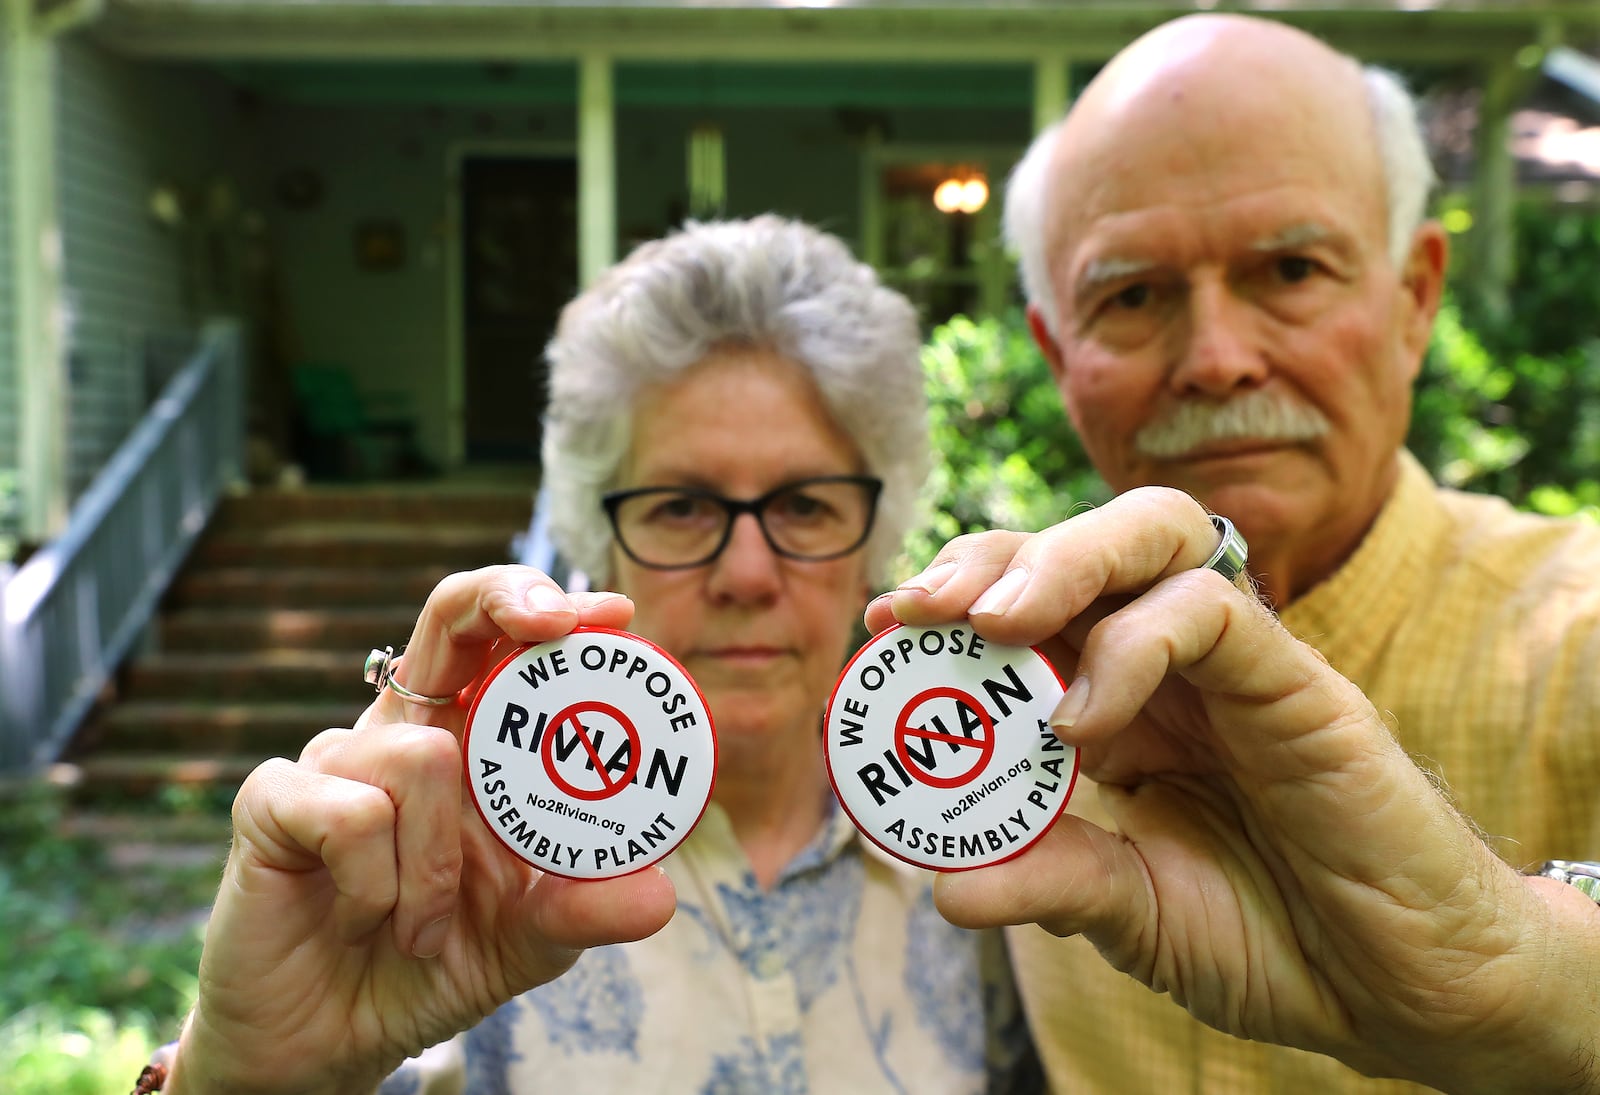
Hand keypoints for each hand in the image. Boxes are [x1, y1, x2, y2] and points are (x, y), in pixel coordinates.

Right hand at [169, 566, 676, 1094]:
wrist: (332, 1043)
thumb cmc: (431, 965)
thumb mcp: (529, 939)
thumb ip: (584, 909)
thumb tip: (658, 897)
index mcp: (469, 743)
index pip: (505, 642)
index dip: (553, 605)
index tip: (617, 614)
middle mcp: (404, 731)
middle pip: (449, 615)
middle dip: (505, 597)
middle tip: (558, 622)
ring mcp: (334, 759)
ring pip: (420, 756)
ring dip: (441, 866)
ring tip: (425, 928)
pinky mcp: (272, 802)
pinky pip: (352, 814)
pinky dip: (380, 884)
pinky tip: (366, 921)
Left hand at [867, 487, 1594, 1091]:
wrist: (1404, 992)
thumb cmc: (1272, 939)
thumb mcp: (1131, 914)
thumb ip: (1049, 881)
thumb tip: (940, 886)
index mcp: (1125, 703)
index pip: (1036, 608)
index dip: (958, 600)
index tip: (884, 622)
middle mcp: (1174, 663)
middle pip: (1083, 546)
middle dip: (995, 557)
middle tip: (919, 604)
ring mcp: (1237, 663)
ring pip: (1154, 537)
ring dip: (1060, 561)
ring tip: (991, 622)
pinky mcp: (1299, 682)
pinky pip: (1215, 612)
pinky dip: (1138, 646)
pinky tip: (1087, 719)